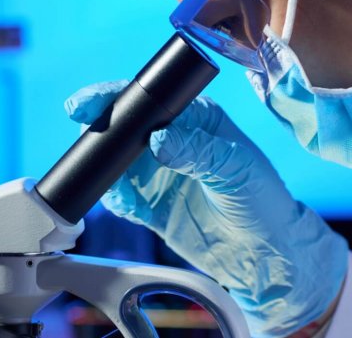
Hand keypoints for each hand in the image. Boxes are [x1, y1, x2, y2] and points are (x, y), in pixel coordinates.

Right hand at [66, 80, 346, 336]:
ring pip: (115, 161)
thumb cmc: (263, 200)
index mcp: (196, 118)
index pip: (150, 99)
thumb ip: (196, 151)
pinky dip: (113, 197)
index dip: (117, 97)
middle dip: (101, 130)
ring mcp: (158, 173)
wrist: (264, 254)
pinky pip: (120, 196)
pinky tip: (122, 202)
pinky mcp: (150, 205)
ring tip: (114, 181)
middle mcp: (173, 140)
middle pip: (124, 126)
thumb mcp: (235, 167)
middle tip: (87, 139)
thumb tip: (156, 140)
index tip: (88, 104)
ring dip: (104, 167)